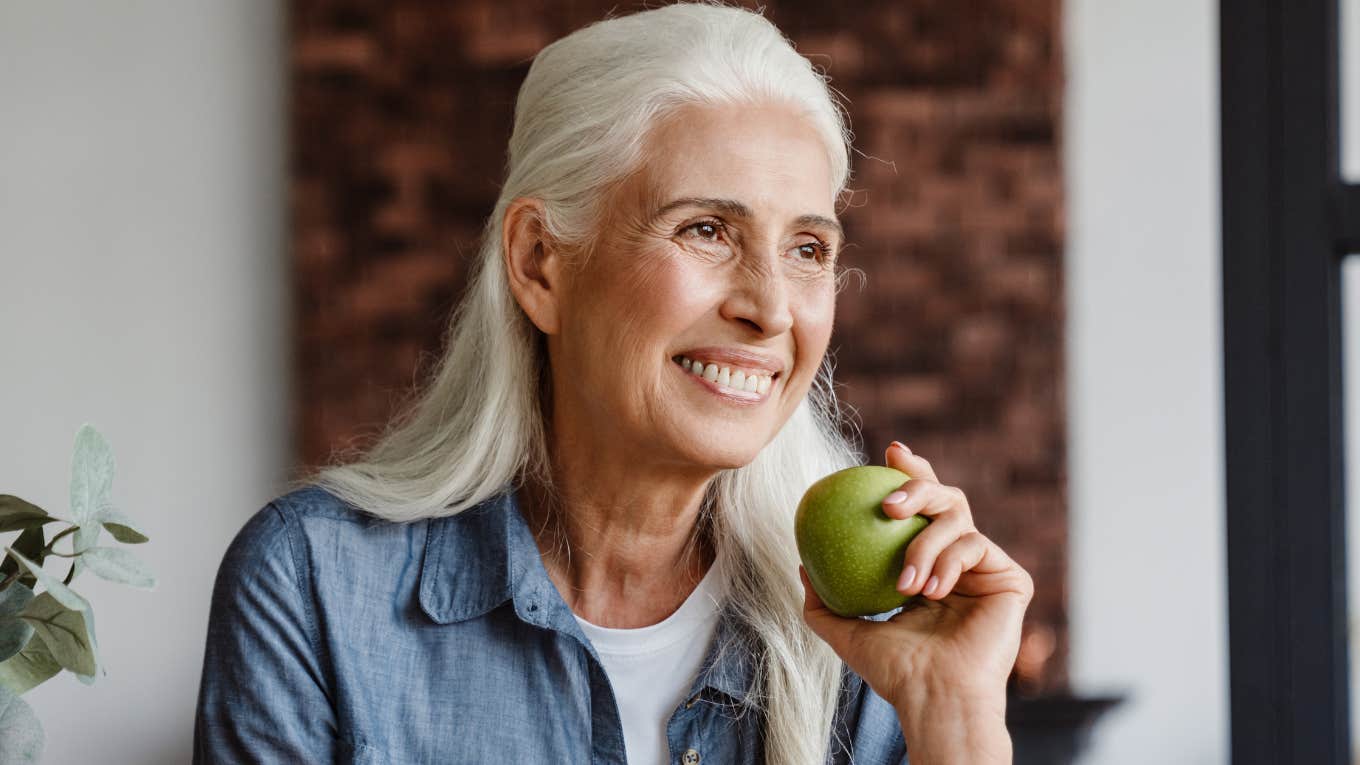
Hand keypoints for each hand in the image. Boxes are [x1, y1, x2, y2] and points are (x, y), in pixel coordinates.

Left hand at [800, 441, 1033, 716]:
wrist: (934, 697)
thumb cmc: (893, 671)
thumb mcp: (845, 631)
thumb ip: (822, 601)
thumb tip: (802, 565)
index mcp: (927, 566)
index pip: (919, 510)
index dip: (910, 475)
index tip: (889, 453)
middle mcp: (959, 562)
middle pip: (945, 498)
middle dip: (917, 486)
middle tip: (887, 504)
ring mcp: (986, 568)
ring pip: (957, 518)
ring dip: (923, 546)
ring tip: (906, 585)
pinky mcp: (1010, 579)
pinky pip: (974, 546)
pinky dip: (947, 564)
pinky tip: (931, 591)